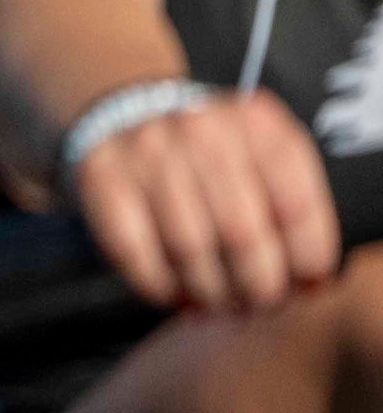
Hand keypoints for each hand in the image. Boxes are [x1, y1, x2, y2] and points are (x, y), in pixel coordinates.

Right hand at [71, 84, 344, 313]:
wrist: (125, 111)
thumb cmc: (209, 151)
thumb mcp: (261, 150)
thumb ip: (293, 203)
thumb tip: (310, 282)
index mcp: (256, 123)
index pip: (296, 205)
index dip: (306, 258)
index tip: (306, 285)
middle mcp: (202, 131)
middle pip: (242, 233)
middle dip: (256, 284)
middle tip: (258, 302)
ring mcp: (147, 152)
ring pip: (189, 247)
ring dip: (208, 290)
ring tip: (218, 301)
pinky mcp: (101, 177)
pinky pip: (133, 250)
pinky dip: (156, 284)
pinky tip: (171, 291)